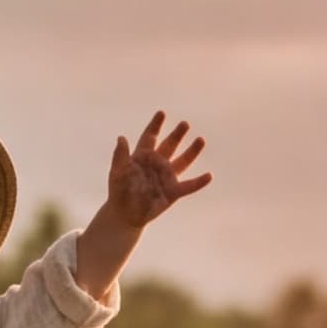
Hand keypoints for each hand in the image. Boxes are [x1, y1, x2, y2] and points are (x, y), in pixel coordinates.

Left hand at [103, 111, 211, 229]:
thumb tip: (121, 138)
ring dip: (192, 151)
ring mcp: (166, 177)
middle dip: (177, 134)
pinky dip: (199, 182)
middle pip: (170, 145)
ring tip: (200, 140)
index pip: (150, 137)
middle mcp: (157, 164)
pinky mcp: (173, 192)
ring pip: (183, 161)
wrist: (125, 214)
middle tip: (185, 124)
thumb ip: (120, 156)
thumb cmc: (118, 192)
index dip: (156, 125)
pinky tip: (209, 176)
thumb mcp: (117, 172)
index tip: (161, 113)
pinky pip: (189, 186)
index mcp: (142, 157)